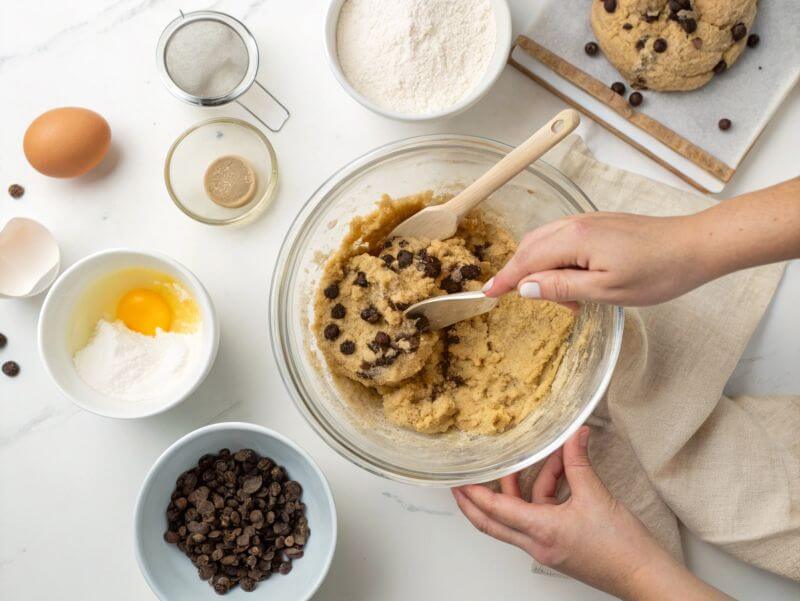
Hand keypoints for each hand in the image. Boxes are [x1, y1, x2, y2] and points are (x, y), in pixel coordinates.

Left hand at [452, 428, 730, 599]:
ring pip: (518, 517)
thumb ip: (578, 462)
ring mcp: (547, 547)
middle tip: (461, 485)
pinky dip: (542, 496)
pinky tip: (558, 476)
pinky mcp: (559, 546)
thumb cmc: (622, 546)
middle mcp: (537, 543)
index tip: (458, 481)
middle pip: (493, 523)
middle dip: (474, 503)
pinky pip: (538, 518)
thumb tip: (574, 436)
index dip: (474, 494)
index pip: (495, 510)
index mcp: (540, 531)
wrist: (644, 575)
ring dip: (521, 489)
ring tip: (533, 462)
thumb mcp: (596, 495)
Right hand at [483, 178, 799, 306]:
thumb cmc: (657, 271)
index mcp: (573, 240)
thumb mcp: (607, 291)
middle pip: (530, 248)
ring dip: (543, 269)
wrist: (696, 246)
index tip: (486, 294)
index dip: (505, 279)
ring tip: (568, 298)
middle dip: (524, 276)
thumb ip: (561, 287)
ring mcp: (587, 221)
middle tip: (546, 305)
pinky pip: (562, 239)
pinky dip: (557, 259)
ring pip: (545, 242)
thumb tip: (525, 288)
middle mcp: (575, 225)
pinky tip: (576, 279)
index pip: (526, 261)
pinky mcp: (598, 224)